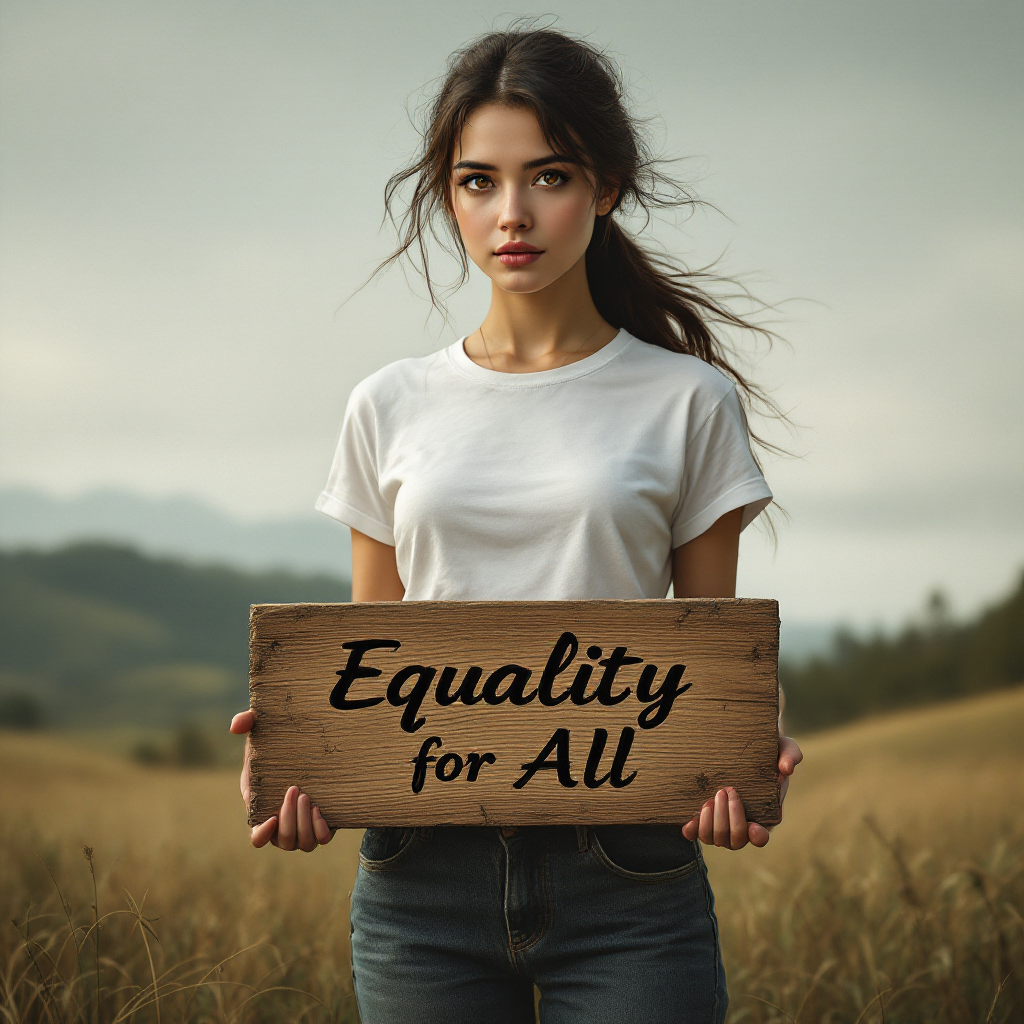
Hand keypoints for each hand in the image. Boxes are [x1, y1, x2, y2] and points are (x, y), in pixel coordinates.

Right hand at [228, 710, 334, 851]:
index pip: (257, 838)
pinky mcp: (323, 822)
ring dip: (304, 825)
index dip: (262, 834)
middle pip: (283, 841)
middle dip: (289, 819)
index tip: (271, 817)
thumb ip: (247, 722)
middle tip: (295, 790)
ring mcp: (303, 825)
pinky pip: (322, 839)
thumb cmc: (280, 741)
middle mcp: (282, 823)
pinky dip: (321, 831)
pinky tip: (321, 809)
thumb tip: (236, 725)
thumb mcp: (263, 729)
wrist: (313, 747)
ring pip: (302, 844)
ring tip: (308, 797)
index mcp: (262, 808)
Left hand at [681, 733, 802, 849]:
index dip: (757, 837)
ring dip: (712, 822)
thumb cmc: (767, 750)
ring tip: (711, 798)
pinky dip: (693, 830)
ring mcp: (722, 823)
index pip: (761, 836)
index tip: (754, 826)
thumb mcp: (784, 748)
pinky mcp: (705, 817)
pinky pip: (696, 833)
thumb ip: (790, 756)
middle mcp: (743, 824)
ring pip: (716, 839)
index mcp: (765, 815)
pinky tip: (689, 822)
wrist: (741, 747)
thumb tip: (786, 769)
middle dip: (731, 819)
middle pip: (736, 840)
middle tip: (727, 791)